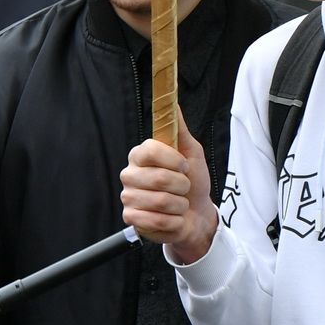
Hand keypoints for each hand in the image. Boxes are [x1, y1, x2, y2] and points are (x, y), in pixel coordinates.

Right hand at [121, 111, 215, 264]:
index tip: (185, 166)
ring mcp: (128, 197)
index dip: (174, 160)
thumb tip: (172, 103)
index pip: (150, 150)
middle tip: (183, 188)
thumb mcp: (191, 153)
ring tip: (178, 203)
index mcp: (141, 155)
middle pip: (159, 178)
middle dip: (182, 185)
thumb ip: (179, 129)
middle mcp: (130, 174)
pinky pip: (157, 220)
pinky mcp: (131, 219)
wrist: (196, 214)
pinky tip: (172, 217)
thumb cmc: (192, 182)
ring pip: (161, 201)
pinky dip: (173, 221)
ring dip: (180, 205)